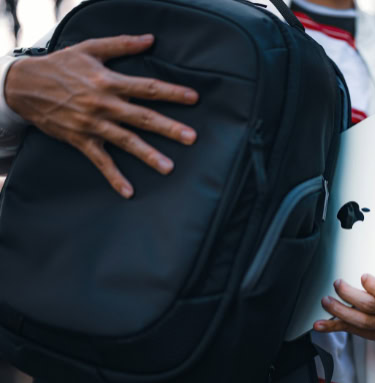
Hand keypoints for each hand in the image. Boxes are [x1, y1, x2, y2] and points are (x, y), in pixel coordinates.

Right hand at [4, 34, 198, 197]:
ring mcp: (92, 124)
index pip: (147, 87)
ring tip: (168, 167)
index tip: (194, 98)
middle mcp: (104, 104)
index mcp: (109, 81)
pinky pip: (100, 161)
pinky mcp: (80, 139)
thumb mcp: (90, 49)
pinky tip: (129, 192)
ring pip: (126, 141)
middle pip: (143, 117)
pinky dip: (114, 177)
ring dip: (148, 155)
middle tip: (191, 138)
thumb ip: (122, 44)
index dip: (172, 92)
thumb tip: (150, 39)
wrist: (23, 85)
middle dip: (169, 128)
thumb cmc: (60, 65)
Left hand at [314, 274, 374, 341]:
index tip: (363, 277)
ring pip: (360, 321)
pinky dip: (334, 327)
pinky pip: (351, 330)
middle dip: (350, 295)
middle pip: (370, 306)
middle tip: (337, 284)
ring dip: (339, 311)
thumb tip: (373, 250)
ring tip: (326, 301)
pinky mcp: (372, 334)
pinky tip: (320, 325)